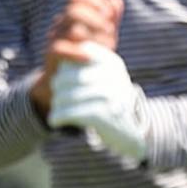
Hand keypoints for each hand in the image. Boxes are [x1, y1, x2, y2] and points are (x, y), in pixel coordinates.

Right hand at [36, 0, 122, 115]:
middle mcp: (62, 24)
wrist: (66, 80)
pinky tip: (89, 57)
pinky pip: (59, 49)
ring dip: (94, 38)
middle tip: (109, 31)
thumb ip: (110, 18)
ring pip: (72, 30)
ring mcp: (55, 39)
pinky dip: (77, 52)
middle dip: (96, 20)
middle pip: (74, 11)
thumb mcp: (102, 35)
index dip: (94, 0)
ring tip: (106, 47)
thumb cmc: (88, 54)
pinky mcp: (52, 57)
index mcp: (73, 15)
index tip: (108, 13)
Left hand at [47, 44, 148, 162]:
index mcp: (113, 63)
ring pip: (66, 96)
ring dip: (56, 105)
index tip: (66, 82)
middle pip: (67, 76)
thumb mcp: (105, 77)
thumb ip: (85, 62)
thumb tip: (60, 57)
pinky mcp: (103, 114)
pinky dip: (58, 117)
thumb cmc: (110, 101)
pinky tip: (55, 121)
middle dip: (56, 88)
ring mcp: (110, 95)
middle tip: (57, 98)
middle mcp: (113, 76)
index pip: (76, 56)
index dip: (65, 68)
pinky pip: (70, 113)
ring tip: (57, 110)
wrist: (131, 132)